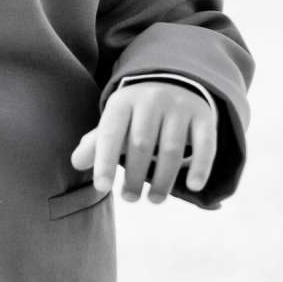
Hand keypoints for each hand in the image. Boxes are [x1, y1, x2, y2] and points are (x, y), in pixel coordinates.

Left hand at [71, 82, 216, 203]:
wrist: (175, 81)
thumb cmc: (137, 113)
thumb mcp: (114, 120)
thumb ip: (97, 142)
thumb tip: (77, 163)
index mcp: (123, 101)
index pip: (110, 134)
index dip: (105, 162)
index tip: (102, 188)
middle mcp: (151, 100)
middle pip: (141, 144)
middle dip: (134, 176)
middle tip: (130, 198)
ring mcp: (179, 106)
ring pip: (171, 148)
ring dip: (162, 179)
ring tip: (154, 200)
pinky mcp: (203, 116)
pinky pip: (205, 144)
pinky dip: (200, 166)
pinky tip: (193, 186)